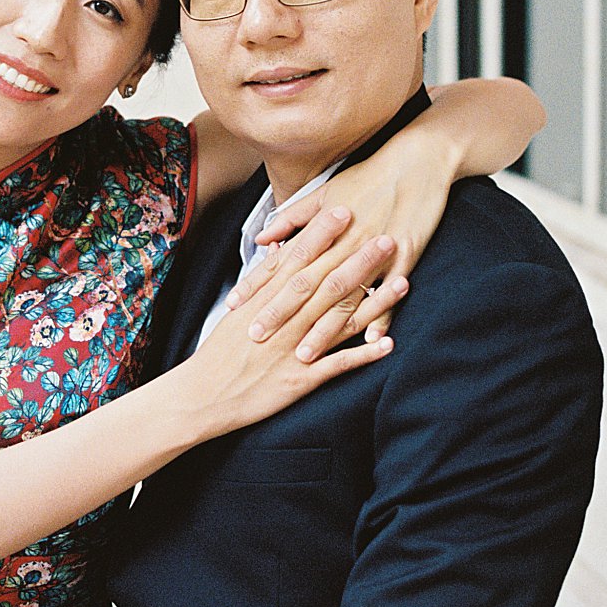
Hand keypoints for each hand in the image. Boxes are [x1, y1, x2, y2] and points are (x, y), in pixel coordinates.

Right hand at [181, 219, 401, 437]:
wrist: (203, 394)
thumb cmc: (219, 352)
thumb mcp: (235, 310)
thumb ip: (261, 280)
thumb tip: (276, 249)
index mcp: (265, 301)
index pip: (298, 260)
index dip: (322, 236)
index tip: (343, 211)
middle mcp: (283, 321)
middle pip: (326, 284)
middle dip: (357, 260)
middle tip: (385, 236)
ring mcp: (295, 349)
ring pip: (340, 320)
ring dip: (374, 302)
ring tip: (403, 283)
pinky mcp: (301, 379)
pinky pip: (339, 365)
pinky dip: (364, 354)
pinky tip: (389, 343)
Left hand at [235, 138, 441, 340]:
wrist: (417, 160)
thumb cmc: (367, 176)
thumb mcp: (323, 193)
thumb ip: (290, 219)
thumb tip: (261, 240)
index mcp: (321, 229)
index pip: (280, 262)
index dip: (256, 285)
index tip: (234, 306)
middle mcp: (343, 242)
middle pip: (305, 284)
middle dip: (279, 313)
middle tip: (256, 340)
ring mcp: (375, 251)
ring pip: (344, 295)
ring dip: (324, 327)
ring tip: (304, 354)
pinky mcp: (406, 255)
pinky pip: (390, 292)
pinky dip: (382, 317)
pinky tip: (371, 343)